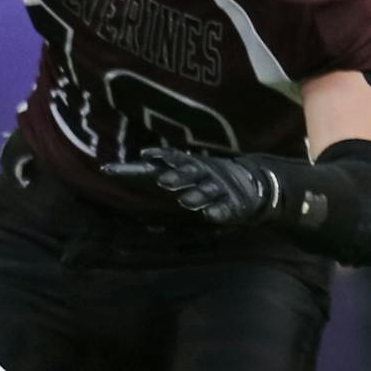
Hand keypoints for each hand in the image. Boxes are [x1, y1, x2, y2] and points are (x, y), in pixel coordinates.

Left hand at [116, 145, 276, 227]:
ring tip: (186, 201)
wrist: (252, 182)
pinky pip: (226, 208)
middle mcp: (203, 173)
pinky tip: (211, 215)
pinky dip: (219, 211)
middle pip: (189, 173)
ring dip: (196, 195)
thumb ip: (153, 171)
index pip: (170, 160)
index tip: (145, 156)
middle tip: (163, 181)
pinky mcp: (234, 204)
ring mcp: (220, 188)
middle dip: (177, 176)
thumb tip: (118, 166)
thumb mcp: (181, 172)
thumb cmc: (205, 178)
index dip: (159, 157)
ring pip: (207, 191)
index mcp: (189, 165)